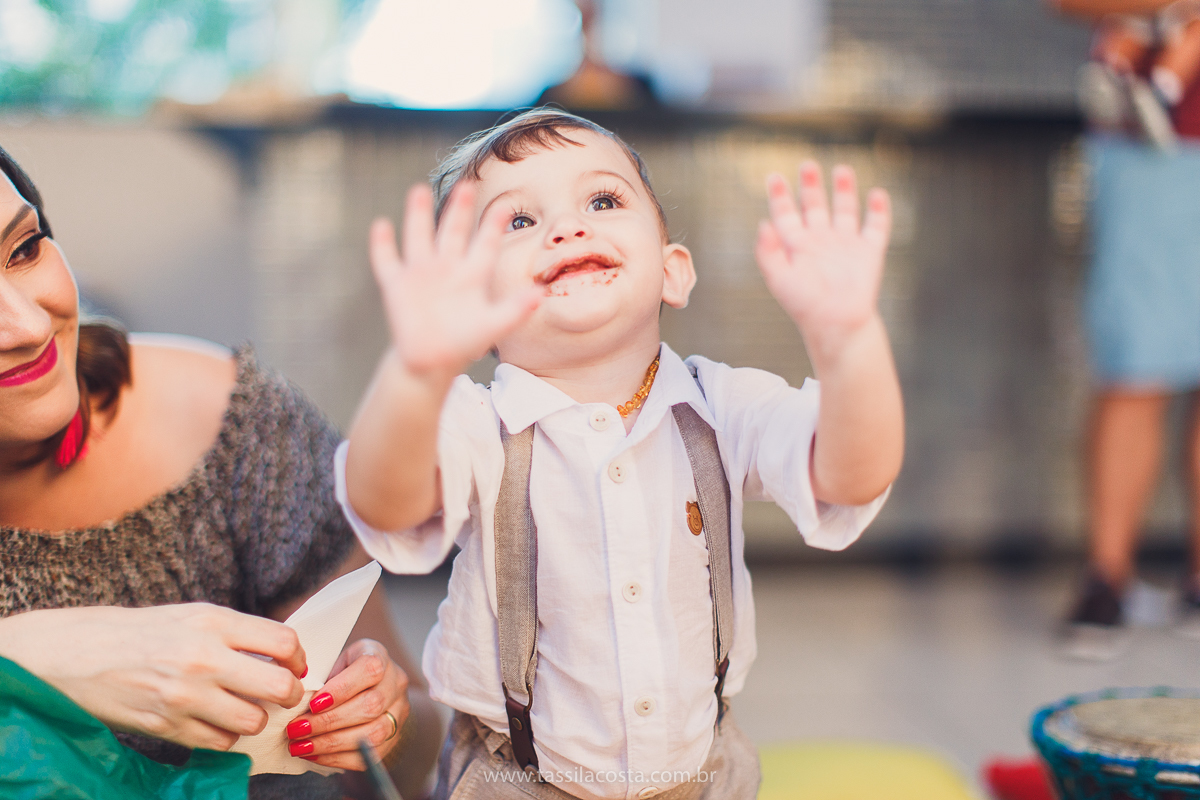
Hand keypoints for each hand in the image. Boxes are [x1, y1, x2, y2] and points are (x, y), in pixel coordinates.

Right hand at [0, 604, 306, 750]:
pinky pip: (220, 741)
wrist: (70, 655)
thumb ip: (234, 632)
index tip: (294, 664)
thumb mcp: (188, 615)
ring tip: (242, 706)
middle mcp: (203, 658)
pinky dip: (224, 735)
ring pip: (253, 721)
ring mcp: (185, 696)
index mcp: (212, 622)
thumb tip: (279, 653)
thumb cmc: (134, 632)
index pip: (283, 642)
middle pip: (279, 686)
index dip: (297, 657)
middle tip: (281, 692)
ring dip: (255, 717)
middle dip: (288, 693)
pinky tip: (213, 720)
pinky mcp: (166, 726)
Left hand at [284, 638, 410, 769]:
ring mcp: (399, 712)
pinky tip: (315, 754)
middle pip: (371, 706)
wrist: (370, 686)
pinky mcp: (394, 737)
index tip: (313, 704)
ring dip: (332, 743)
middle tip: (297, 729)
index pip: (369, 670)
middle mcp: (396, 683)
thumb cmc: (343, 671)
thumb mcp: (333, 662)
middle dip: (329, 721)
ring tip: (302, 746)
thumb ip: (321, 677)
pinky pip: (369, 755)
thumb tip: (295, 701)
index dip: (341, 689)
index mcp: (379, 656)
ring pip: (373, 734)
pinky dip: (338, 758)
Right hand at [370, 183, 541, 379]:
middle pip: (452, 232)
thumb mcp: (493, 326)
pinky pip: (387, 261)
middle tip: (466, 185)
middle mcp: (446, 269)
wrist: (431, 362)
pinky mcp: (396, 287)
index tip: (505, 205)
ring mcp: (420, 275)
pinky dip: (383, 245)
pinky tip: (381, 226)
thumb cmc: (464, 343)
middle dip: (458, 210)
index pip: (484, 244)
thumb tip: (541, 294)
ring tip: (419, 189)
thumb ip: (515, 310)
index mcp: (471, 276)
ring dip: (418, 215)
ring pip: (418, 237)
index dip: (493, 226)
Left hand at [755, 162, 890, 363]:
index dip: (779, 197)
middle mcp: (821, 242)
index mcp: (797, 247)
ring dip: (843, 190)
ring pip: (845, 210)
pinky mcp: (869, 252)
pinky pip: (876, 227)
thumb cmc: (805, 305)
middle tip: (807, 165)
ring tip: (841, 169)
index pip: (786, 216)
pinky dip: (878, 211)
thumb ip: (767, 251)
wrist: (837, 323)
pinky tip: (877, 194)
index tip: (773, 177)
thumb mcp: (779, 278)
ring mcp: (845, 245)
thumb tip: (763, 223)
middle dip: (810, 186)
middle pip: (814, 207)